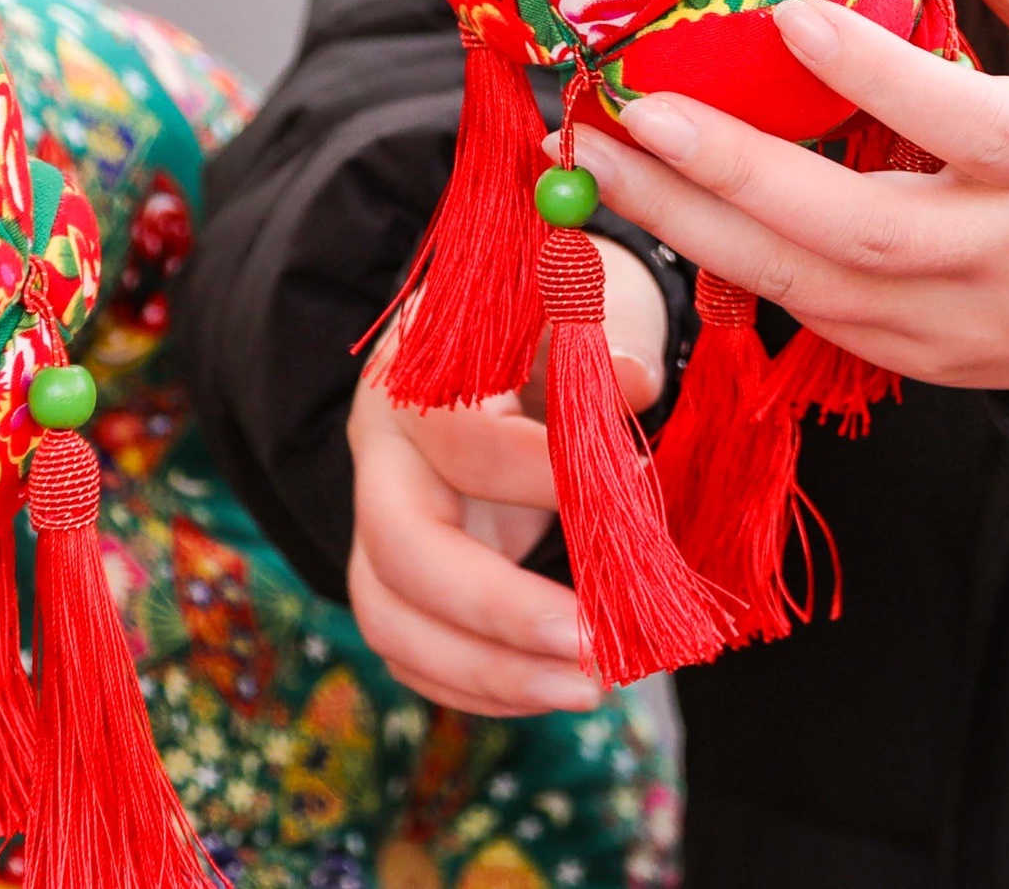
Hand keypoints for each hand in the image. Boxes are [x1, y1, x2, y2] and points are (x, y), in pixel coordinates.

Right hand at [345, 244, 668, 717]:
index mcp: (415, 378)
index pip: (456, 434)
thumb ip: (598, 347)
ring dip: (492, 671)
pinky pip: (412, 653)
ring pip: (393, 620)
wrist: (496, 359)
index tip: (634, 479)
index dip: (539, 467)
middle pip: (403, 549)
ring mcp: (373, 529)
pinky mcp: (391, 584)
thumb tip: (633, 384)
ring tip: (592, 688)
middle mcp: (379, 459)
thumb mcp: (577, 316)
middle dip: (500, 608)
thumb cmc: (546, 332)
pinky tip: (554, 692)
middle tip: (598, 644)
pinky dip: (481, 686)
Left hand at [569, 0, 1008, 403]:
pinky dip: (744, 270)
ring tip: (602, 165)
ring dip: (698, 230)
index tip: (786, 13)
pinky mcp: (938, 363)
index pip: (963, 120)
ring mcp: (971, 322)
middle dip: (729, 175)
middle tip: (626, 114)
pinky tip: (675, 215)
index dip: (875, 74)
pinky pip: (824, 322)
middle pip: (856, 229)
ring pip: (816, 292)